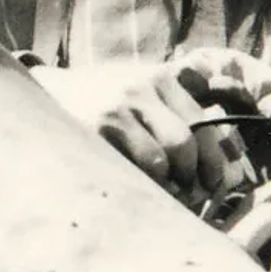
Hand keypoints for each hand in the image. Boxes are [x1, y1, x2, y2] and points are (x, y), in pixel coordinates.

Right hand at [36, 61, 252, 201]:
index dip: (215, 160)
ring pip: (162, 159)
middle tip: (190, 193)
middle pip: (186, 143)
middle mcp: (140, 89)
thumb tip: (225, 151)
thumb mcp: (138, 90)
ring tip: (161, 192)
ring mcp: (116, 108)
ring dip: (168, 183)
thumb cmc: (100, 101)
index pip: (204, 124)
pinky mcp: (94, 129)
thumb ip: (173, 108)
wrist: (44, 92)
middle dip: (193, 175)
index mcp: (159, 78)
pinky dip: (143, 184)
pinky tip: (136, 187)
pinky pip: (134, 167)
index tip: (215, 183)